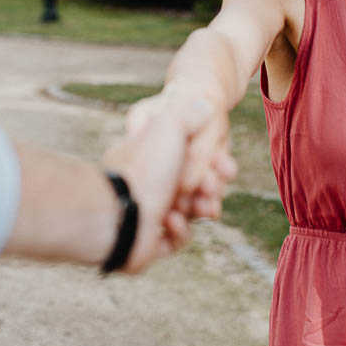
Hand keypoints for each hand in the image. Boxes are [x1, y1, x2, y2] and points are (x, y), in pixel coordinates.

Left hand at [102, 97, 228, 271]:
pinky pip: (175, 239)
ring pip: (187, 214)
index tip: (226, 166)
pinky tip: (173, 220)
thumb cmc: (145, 165)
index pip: (188, 158)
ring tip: (204, 207)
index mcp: (150, 156)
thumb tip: (203, 104)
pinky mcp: (149, 242)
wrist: (119, 212)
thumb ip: (189, 115)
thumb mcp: (169, 125)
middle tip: (214, 188)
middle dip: (209, 187)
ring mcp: (147, 213)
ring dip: (200, 209)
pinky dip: (180, 231)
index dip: (211, 163)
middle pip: (192, 187)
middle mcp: (147, 183)